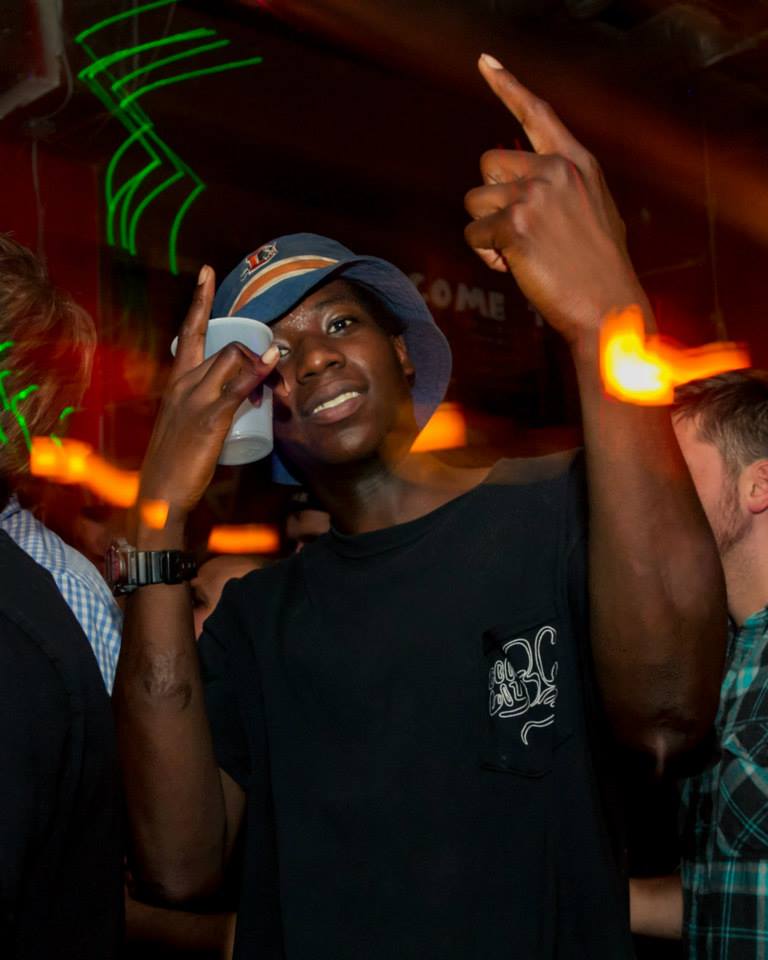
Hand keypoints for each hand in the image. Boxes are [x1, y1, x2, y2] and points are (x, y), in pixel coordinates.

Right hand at [137, 266, 278, 521]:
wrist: (158, 493)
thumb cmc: (174, 463)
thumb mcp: (186, 425)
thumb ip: (206, 408)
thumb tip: (235, 399)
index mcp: (177, 382)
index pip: (189, 332)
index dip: (200, 300)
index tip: (208, 272)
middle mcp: (183, 383)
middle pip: (223, 346)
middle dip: (253, 353)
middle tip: (274, 369)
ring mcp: (195, 399)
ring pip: (232, 359)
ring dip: (260, 368)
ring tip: (274, 390)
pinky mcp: (209, 418)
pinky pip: (238, 388)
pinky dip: (257, 374)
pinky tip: (272, 364)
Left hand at [464, 55, 647, 343]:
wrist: (608, 308)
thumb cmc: (598, 269)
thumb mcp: (593, 212)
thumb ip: (560, 187)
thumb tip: (517, 186)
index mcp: (576, 163)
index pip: (537, 113)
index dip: (507, 86)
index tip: (484, 62)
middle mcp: (555, 169)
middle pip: (487, 165)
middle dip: (491, 201)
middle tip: (522, 233)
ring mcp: (535, 194)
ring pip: (475, 202)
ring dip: (486, 232)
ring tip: (522, 254)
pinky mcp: (514, 223)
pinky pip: (474, 234)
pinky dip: (486, 255)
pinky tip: (516, 267)